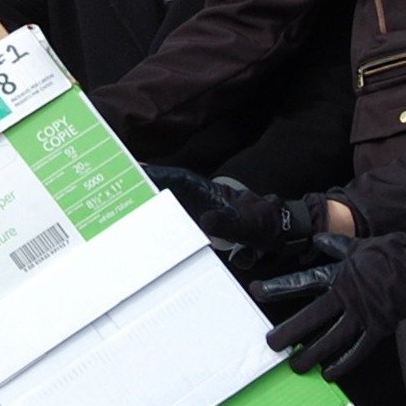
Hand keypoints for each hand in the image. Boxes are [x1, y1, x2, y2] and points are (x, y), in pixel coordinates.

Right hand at [143, 166, 326, 251]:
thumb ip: (230, 224)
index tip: (138, 172)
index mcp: (212, 192)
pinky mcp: (203, 224)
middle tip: (121, 189)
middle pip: (169, 190)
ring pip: (171, 204)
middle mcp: (203, 198)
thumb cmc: (269, 225)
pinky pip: (178, 221)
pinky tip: (148, 230)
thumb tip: (204, 223)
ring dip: (152, 205)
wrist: (284, 233)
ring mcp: (202, 210)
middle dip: (147, 188)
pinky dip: (163, 223)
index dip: (158, 176)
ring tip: (127, 208)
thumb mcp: (252, 225)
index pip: (179, 179)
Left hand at [253, 214, 405, 379]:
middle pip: (312, 318)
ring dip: (312, 354)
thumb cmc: (390, 253)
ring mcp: (363, 314)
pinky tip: (329, 373)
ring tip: (296, 366)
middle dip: (290, 332)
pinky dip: (343, 363)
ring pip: (332, 339)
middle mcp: (347, 297)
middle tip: (272, 343)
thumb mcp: (358, 246)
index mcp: (339, 275)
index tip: (257, 290)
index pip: (302, 281)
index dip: (279, 286)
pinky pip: (358, 350)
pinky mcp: (379, 328)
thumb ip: (335, 246)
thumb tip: (319, 240)